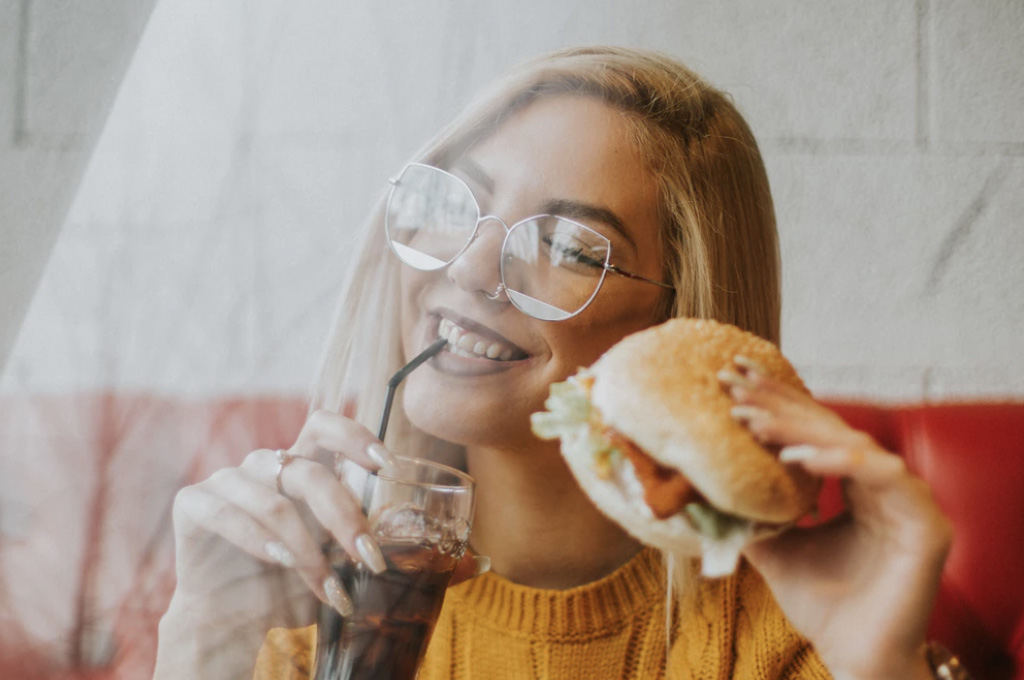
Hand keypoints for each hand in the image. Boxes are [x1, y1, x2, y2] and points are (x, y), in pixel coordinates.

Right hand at [155, 410, 393, 677]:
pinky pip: (228, 515)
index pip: (324, 427)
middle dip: (345, 519)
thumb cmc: (287, 586)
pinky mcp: (192, 503)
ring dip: (307, 549)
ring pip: (275, 503)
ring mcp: (225, 481)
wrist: (230, 621)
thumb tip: (400, 537)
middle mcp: (262, 466)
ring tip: (328, 587)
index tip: (388, 467)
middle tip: (370, 558)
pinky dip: (259, 541)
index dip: (355, 436)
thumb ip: (353, 539)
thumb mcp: (330, 561)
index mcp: (297, 467)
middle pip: (310, 474)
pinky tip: (281, 562)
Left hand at [721, 358, 951, 679]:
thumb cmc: (820, 604)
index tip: (732, 381)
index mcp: (854, 485)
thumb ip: (749, 512)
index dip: (775, 403)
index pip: (813, 432)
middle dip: (780, 403)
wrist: (852, 656)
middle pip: (830, 427)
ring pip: (853, 444)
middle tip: (734, 384)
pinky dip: (838, 462)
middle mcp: (883, 484)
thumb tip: (700, 484)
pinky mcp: (927, 524)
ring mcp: (908, 501)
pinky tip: (795, 459)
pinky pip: (884, 476)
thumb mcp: (772, 547)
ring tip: (754, 423)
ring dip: (801, 429)